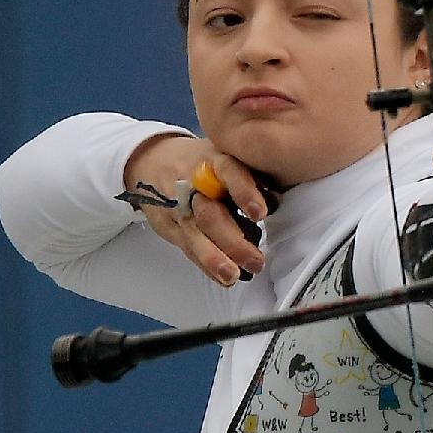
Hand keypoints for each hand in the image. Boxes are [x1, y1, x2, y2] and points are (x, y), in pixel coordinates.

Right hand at [122, 133, 268, 286]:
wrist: (154, 160)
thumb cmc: (200, 162)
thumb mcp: (225, 155)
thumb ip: (248, 175)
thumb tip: (278, 200)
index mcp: (215, 161)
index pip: (230, 173)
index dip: (245, 192)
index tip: (259, 213)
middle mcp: (195, 185)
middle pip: (210, 215)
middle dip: (233, 242)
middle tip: (255, 260)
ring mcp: (179, 206)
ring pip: (196, 235)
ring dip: (215, 259)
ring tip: (233, 275)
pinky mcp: (170, 225)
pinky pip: (188, 247)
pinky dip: (206, 265)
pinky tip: (222, 276)